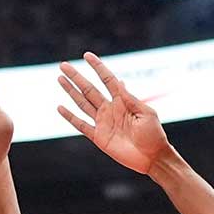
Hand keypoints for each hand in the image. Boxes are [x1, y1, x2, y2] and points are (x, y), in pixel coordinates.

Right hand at [56, 53, 170, 174]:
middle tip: (63, 65)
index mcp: (123, 101)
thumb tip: (120, 81)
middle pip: (90, 89)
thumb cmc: (154, 134)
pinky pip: (81, 125)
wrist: (152, 158)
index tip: (86, 55)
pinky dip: (70, 117)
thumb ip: (130, 99)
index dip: (97, 67)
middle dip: (76, 77)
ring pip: (82, 103)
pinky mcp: (99, 137)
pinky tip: (60, 107)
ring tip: (60, 79)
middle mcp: (110, 109)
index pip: (107, 80)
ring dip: (71, 91)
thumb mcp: (146, 113)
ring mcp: (103, 122)